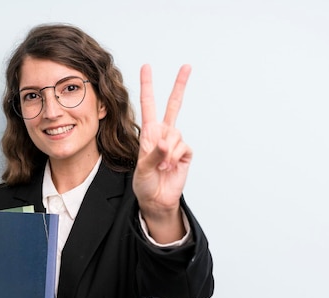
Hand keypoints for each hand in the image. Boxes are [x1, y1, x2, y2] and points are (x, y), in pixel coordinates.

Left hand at [133, 64, 192, 241]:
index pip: (149, 104)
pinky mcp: (185, 154)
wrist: (156, 200)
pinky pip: (183, 148)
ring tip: (161, 166)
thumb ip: (153, 155)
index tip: (147, 66)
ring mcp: (175, 144)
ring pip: (175, 134)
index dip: (148, 85)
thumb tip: (166, 143)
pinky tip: (170, 167)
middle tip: (187, 65)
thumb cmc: (144, 184)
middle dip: (180, 85)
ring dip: (167, 152)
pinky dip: (175, 157)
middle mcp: (163, 134)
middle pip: (174, 105)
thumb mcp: (141, 169)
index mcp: (149, 133)